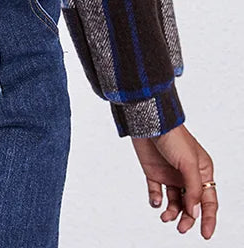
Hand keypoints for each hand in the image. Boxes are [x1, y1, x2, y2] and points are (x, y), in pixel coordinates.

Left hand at [131, 123, 217, 237]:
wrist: (148, 122)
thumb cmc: (173, 137)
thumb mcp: (189, 163)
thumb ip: (194, 189)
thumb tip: (195, 212)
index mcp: (202, 171)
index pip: (209, 200)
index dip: (208, 218)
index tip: (205, 235)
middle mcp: (187, 175)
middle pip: (191, 204)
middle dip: (188, 218)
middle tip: (181, 228)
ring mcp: (170, 175)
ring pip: (175, 202)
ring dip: (172, 212)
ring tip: (165, 216)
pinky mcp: (154, 173)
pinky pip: (156, 193)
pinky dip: (156, 200)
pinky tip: (156, 201)